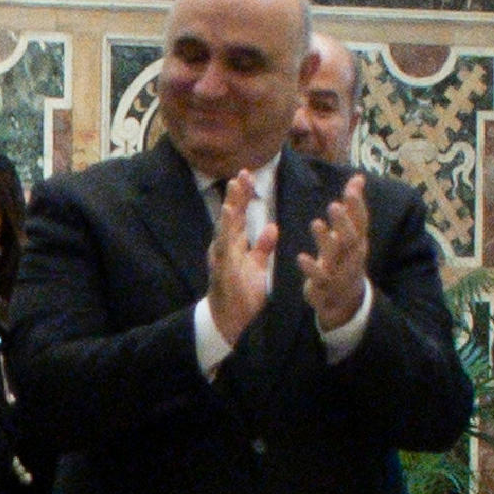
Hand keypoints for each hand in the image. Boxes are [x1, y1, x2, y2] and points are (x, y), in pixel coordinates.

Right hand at [205, 166, 276, 340]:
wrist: (229, 321)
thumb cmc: (241, 294)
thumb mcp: (257, 266)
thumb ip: (263, 246)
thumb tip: (272, 226)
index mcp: (233, 245)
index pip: (239, 215)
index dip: (242, 196)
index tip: (249, 175)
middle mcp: (225, 247)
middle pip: (231, 216)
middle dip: (236, 195)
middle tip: (242, 172)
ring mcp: (221, 258)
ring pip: (225, 228)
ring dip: (230, 207)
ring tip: (234, 187)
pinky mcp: (222, 270)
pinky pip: (224, 248)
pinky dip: (226, 231)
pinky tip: (228, 217)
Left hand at [300, 183, 371, 335]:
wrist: (345, 301)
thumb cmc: (345, 259)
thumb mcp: (350, 234)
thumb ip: (352, 207)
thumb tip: (358, 177)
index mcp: (358, 241)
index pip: (361, 221)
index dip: (357, 204)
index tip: (353, 185)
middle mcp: (352, 256)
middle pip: (352, 239)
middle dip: (344, 223)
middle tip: (333, 205)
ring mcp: (340, 272)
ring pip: (336, 257)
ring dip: (326, 241)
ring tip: (315, 223)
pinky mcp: (325, 287)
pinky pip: (319, 279)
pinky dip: (311, 269)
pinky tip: (300, 257)